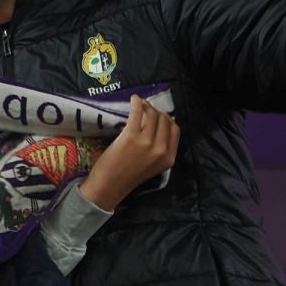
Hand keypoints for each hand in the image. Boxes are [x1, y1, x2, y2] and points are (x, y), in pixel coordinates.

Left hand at [81, 95, 178, 211]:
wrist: (109, 186)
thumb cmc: (128, 177)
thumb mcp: (153, 166)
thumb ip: (160, 149)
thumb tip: (160, 123)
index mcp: (169, 158)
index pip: (175, 130)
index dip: (167, 120)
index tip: (158, 116)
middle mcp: (161, 150)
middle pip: (165, 120)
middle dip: (157, 111)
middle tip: (146, 109)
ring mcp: (147, 142)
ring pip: (153, 114)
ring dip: (147, 106)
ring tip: (140, 104)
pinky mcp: (131, 136)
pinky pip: (138, 112)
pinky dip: (137, 102)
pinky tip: (134, 99)